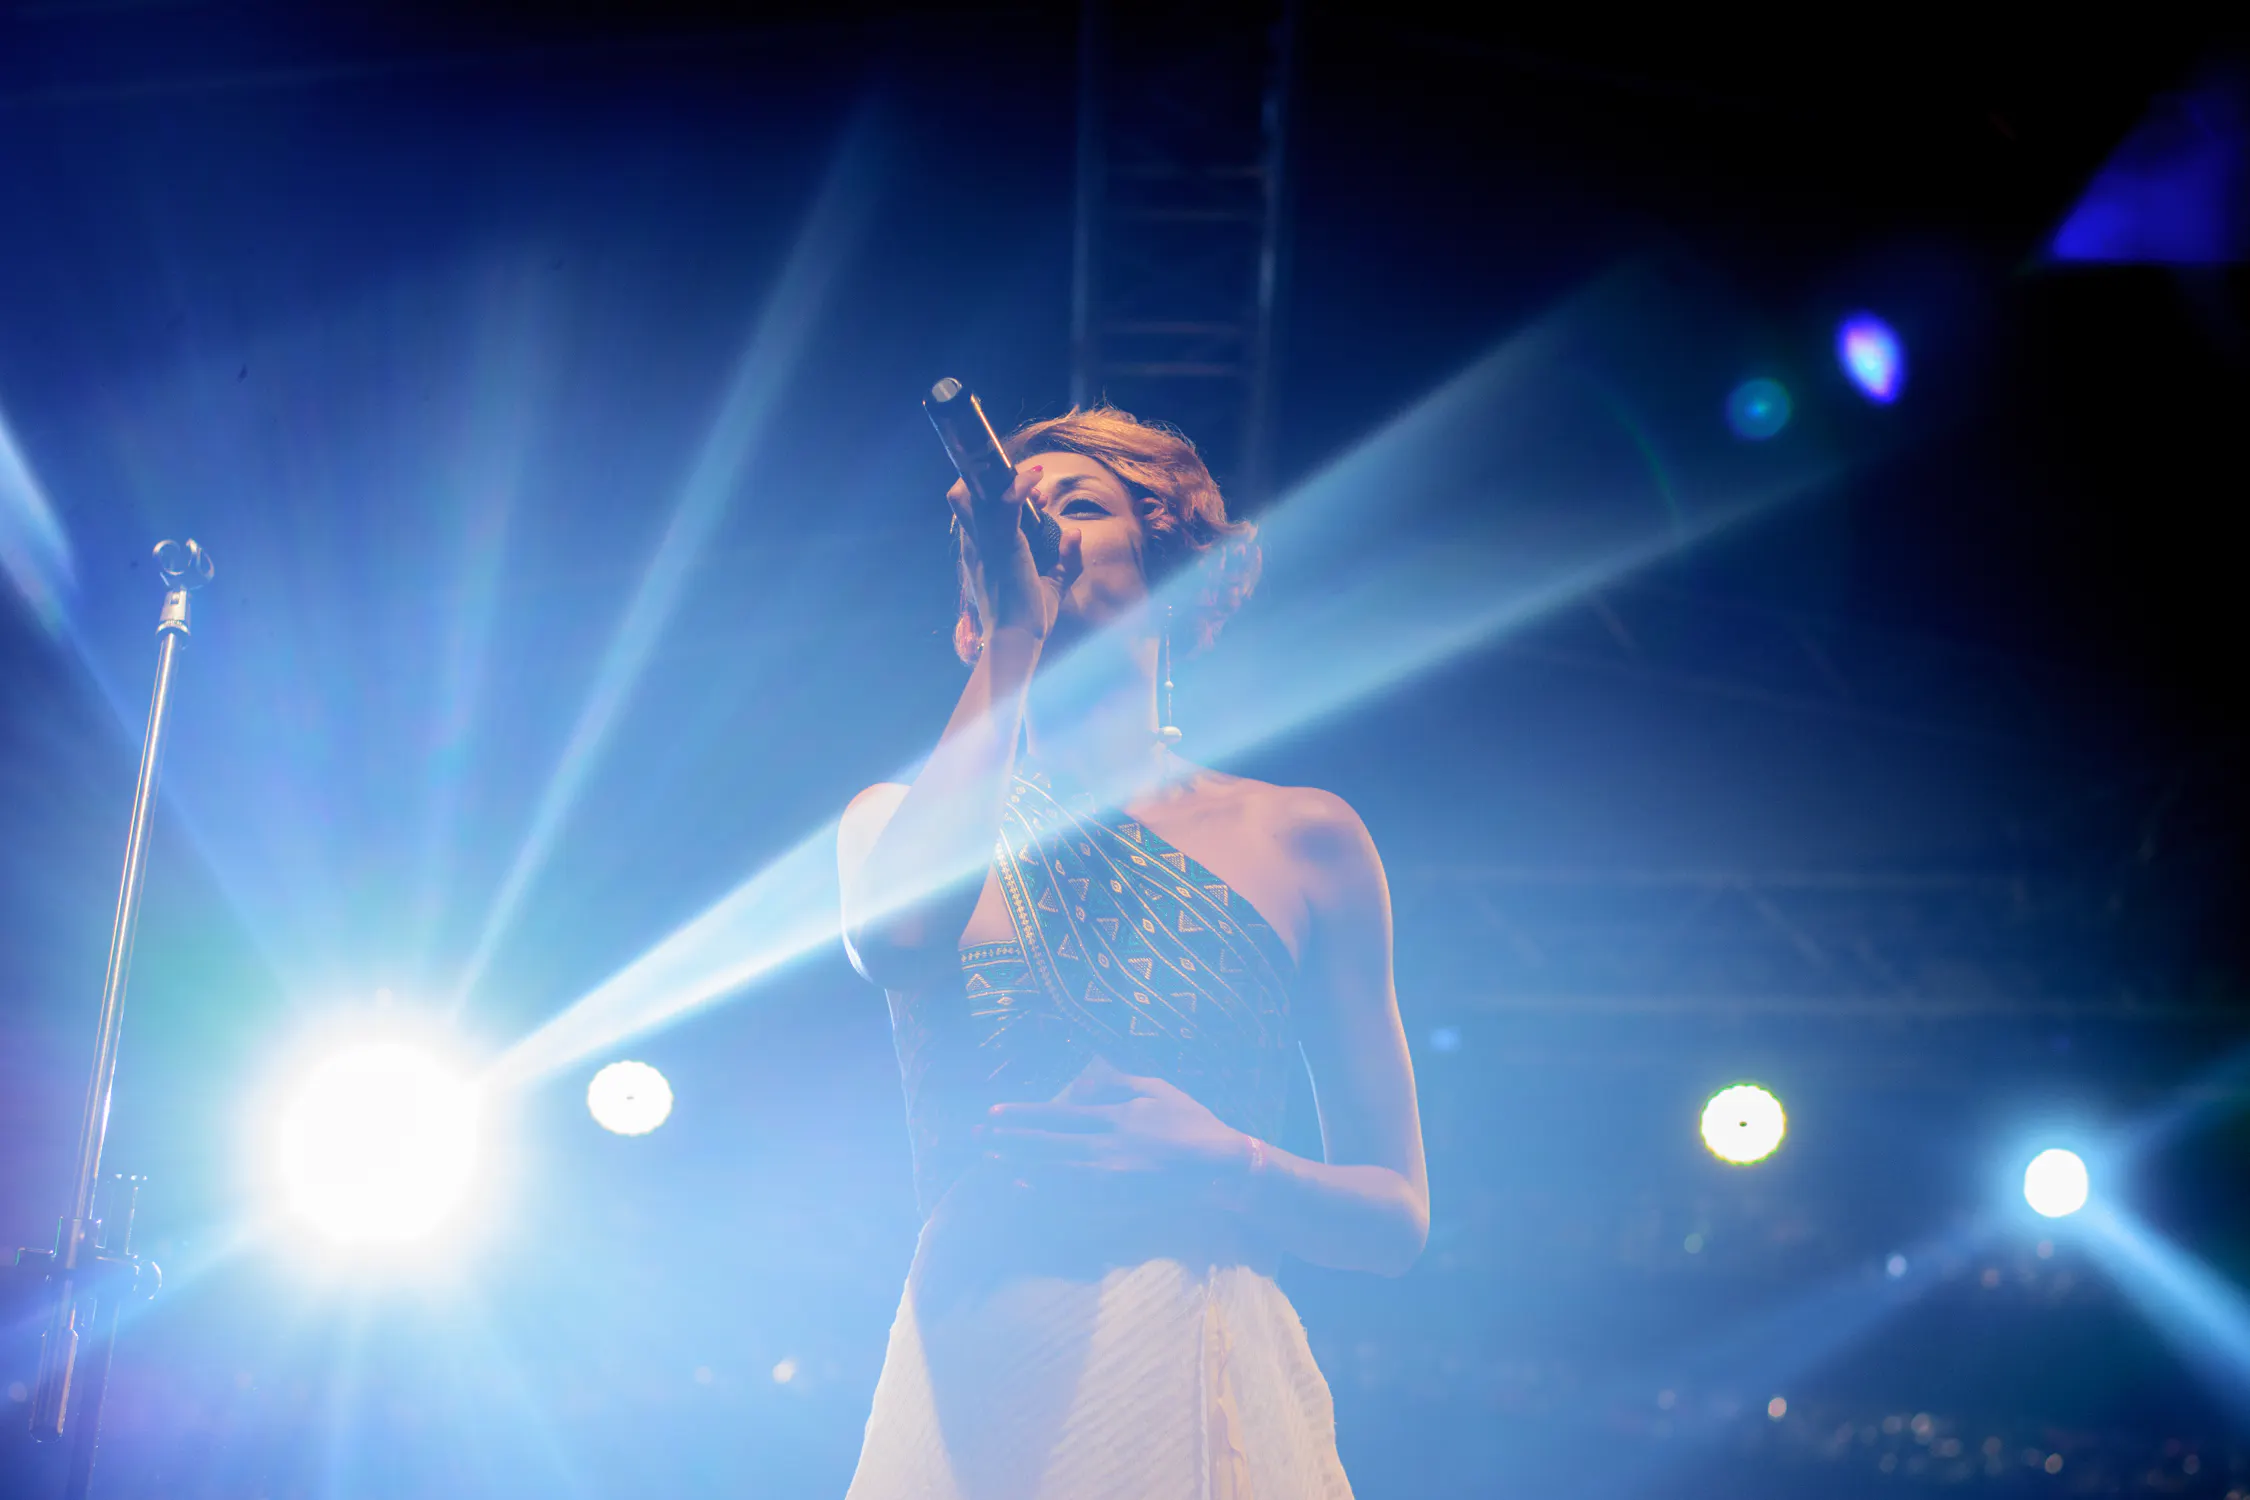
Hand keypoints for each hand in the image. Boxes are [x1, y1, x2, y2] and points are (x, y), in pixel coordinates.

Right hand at [948, 465, 1082, 641]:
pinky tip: (1037, 480)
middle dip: (992, 480)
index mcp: (980, 553)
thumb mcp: (1052, 585)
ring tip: (1035, 483)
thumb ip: (1065, 561)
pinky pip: (1006, 503)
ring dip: (1007, 479)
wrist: (1018, 640)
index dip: (996, 494)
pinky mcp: (1003, 546)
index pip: (971, 510)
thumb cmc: (1030, 618)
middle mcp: (976, 545)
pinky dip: (1021, 485)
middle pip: (962, 496)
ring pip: (976, 493)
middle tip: (1029, 487)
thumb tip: (1075, 533)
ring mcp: (986, 544)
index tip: (1034, 496)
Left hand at [979, 1055, 1250, 1179]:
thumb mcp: (1158, 1088)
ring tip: (988, 1160)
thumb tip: (1082, 1081)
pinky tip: (1021, 1185)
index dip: (1022, 1114)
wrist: (1219, 1166)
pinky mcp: (1117, 1199)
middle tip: (975, 1139)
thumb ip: (1118, 1081)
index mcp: (1116, 1115)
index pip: (1058, 1114)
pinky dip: (1043, 1189)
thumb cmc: (1192, 1122)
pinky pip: (1071, 1195)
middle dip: (1008, 1139)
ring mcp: (1110, 1175)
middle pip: (1046, 1142)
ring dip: (1017, 1164)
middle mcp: (1106, 1144)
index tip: (993, 1113)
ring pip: (1052, 1170)